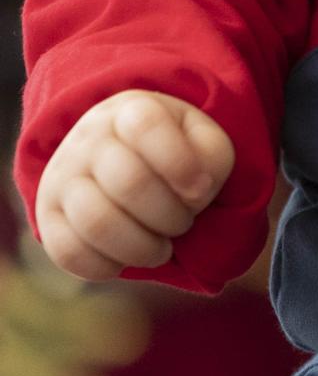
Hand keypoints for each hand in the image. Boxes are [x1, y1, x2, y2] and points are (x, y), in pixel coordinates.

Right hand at [34, 90, 234, 280]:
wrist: (119, 156)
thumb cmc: (173, 152)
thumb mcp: (203, 141)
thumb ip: (212, 158)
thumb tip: (192, 192)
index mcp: (130, 109)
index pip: (146, 126)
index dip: (181, 165)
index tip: (200, 189)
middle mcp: (88, 139)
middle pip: (129, 183)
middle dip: (171, 217)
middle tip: (182, 223)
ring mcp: (62, 177)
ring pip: (97, 223)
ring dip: (142, 248)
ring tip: (160, 248)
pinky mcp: (48, 218)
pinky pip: (69, 254)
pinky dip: (108, 266)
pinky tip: (127, 258)